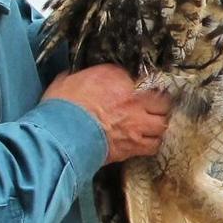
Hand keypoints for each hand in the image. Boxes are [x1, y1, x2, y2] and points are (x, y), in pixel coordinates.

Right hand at [41, 64, 171, 163]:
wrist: (60, 135)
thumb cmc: (61, 107)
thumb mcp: (68, 81)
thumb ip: (83, 77)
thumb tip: (81, 77)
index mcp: (118, 79)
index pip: (140, 78)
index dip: (141, 87)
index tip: (138, 91)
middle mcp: (133, 100)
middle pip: (162, 102)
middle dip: (159, 105)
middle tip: (153, 108)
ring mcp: (136, 124)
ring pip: (162, 124)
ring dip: (157, 125)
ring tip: (151, 126)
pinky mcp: (133, 146)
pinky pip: (153, 146)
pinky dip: (152, 144)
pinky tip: (146, 142)